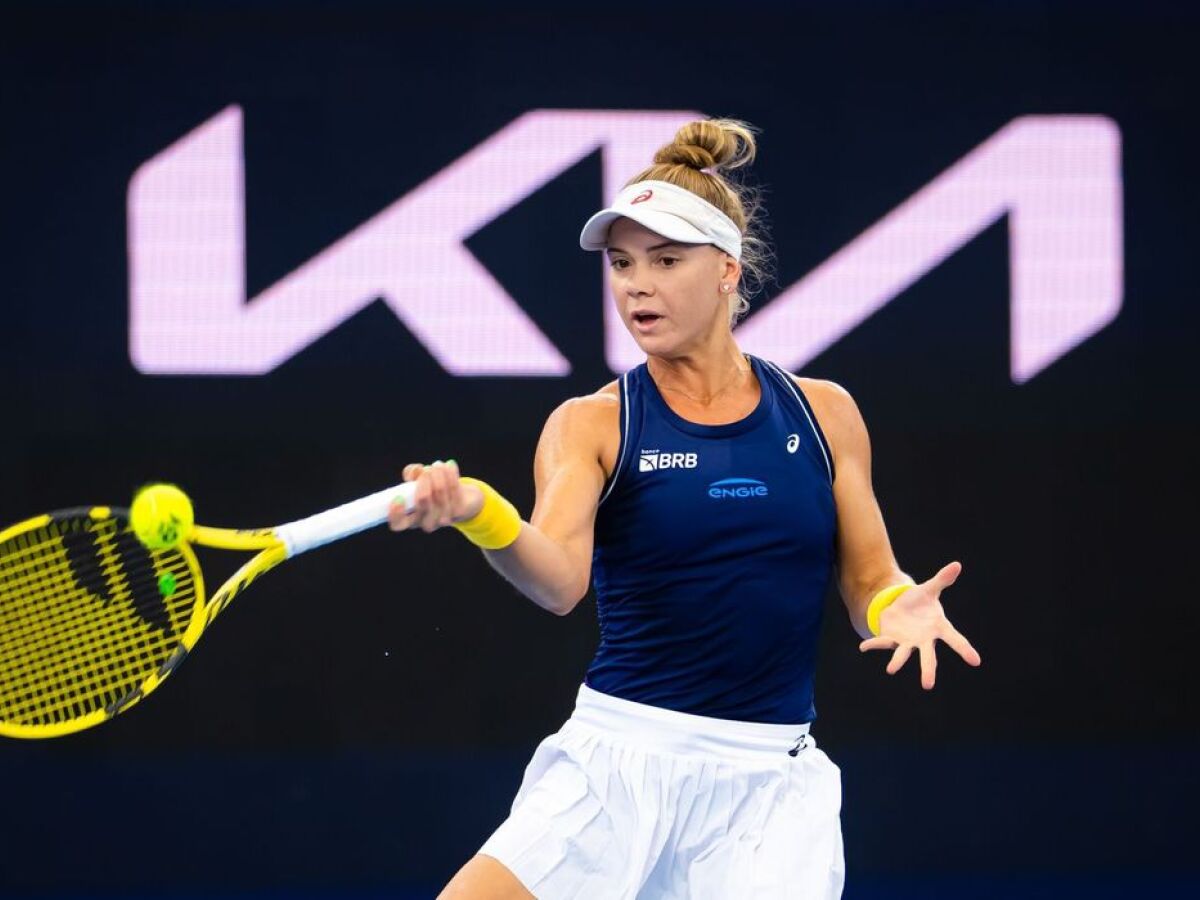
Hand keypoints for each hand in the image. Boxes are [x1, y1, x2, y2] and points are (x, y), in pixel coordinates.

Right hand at [387, 460, 484, 533]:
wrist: (462, 500)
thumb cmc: (432, 490)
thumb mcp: (417, 483)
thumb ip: (411, 476)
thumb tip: (415, 470)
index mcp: (410, 519)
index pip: (398, 524)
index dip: (395, 513)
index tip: (398, 497)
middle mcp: (426, 523)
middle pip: (422, 500)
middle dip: (423, 479)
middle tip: (425, 471)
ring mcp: (443, 519)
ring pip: (439, 491)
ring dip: (437, 473)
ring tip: (437, 465)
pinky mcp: (459, 511)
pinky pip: (453, 488)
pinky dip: (449, 473)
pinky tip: (449, 465)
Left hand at [858, 561, 981, 689]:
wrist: (902, 607)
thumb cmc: (920, 601)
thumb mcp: (929, 589)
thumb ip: (942, 579)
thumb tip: (957, 564)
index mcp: (938, 627)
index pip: (954, 639)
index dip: (965, 649)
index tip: (976, 661)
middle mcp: (923, 639)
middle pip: (928, 656)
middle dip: (927, 670)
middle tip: (928, 685)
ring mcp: (907, 641)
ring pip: (903, 654)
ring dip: (897, 661)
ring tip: (891, 669)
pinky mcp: (891, 639)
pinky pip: (882, 642)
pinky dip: (873, 644)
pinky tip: (863, 647)